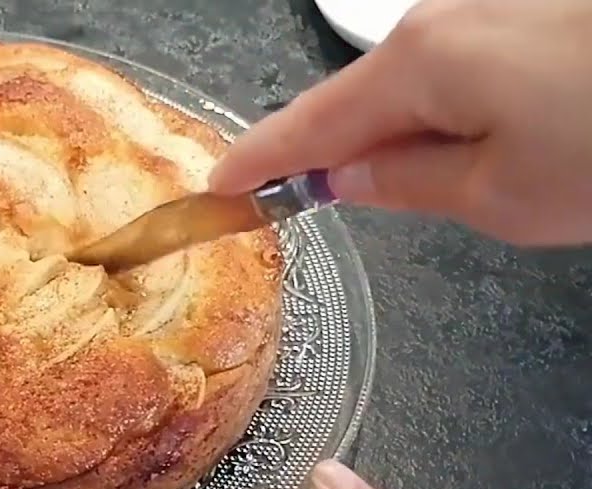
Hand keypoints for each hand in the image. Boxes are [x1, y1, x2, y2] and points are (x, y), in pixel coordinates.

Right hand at [208, 0, 591, 247]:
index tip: (216, 191)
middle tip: (356, 211)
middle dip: (350, 156)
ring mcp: (488, 8)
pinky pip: (466, 68)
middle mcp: (441, 20)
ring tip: (484, 182)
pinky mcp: (530, 12)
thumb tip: (348, 179)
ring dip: (420, 136)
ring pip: (420, 86)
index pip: (306, 125)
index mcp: (417, 64)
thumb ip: (406, 185)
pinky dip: (464, 112)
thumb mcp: (500, 197)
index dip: (257, 162)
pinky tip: (519, 142)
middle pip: (362, 101)